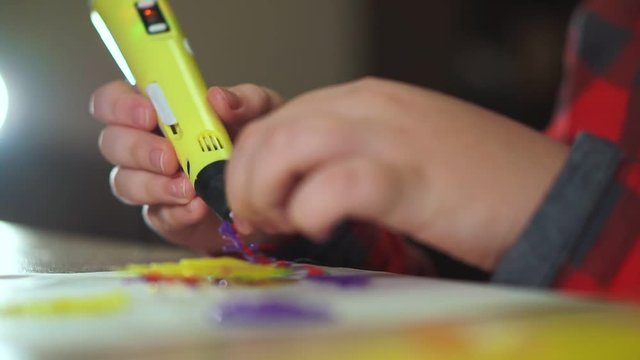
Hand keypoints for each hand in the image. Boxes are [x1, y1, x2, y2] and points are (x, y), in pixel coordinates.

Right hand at [90, 81, 282, 251]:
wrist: (268, 189)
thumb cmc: (253, 139)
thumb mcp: (261, 112)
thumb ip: (244, 100)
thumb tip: (218, 98)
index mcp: (158, 111)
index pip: (112, 101)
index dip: (120, 106)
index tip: (149, 114)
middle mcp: (144, 144)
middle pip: (111, 143)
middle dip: (137, 149)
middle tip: (170, 157)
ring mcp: (150, 182)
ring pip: (124, 183)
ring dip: (153, 185)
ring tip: (189, 187)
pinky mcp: (165, 216)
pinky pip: (157, 216)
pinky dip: (177, 212)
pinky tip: (197, 208)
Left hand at [227, 77, 568, 269]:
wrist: (549, 192)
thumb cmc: (476, 178)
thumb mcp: (401, 147)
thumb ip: (350, 151)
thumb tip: (295, 184)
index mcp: (367, 99)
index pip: (279, 117)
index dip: (249, 161)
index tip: (252, 199)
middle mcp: (371, 107)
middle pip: (273, 131)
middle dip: (246, 181)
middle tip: (258, 221)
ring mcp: (390, 138)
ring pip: (290, 147)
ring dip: (266, 192)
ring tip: (279, 226)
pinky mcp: (410, 179)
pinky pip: (336, 186)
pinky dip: (312, 211)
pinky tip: (322, 229)